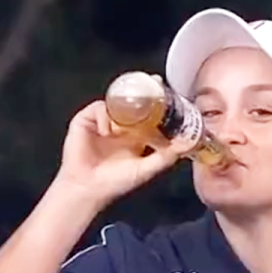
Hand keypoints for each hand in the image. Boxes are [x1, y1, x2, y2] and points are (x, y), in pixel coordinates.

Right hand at [55, 93, 197, 204]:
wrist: (87, 188)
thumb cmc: (115, 182)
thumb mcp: (146, 169)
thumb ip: (165, 157)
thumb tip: (185, 144)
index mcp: (136, 135)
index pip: (149, 113)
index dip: (158, 102)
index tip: (168, 92)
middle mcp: (121, 126)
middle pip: (134, 102)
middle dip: (143, 92)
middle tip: (154, 84)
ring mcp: (103, 121)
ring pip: (117, 102)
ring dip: (125, 106)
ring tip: (130, 114)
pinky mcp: (86, 120)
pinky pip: (99, 108)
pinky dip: (105, 117)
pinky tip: (107, 131)